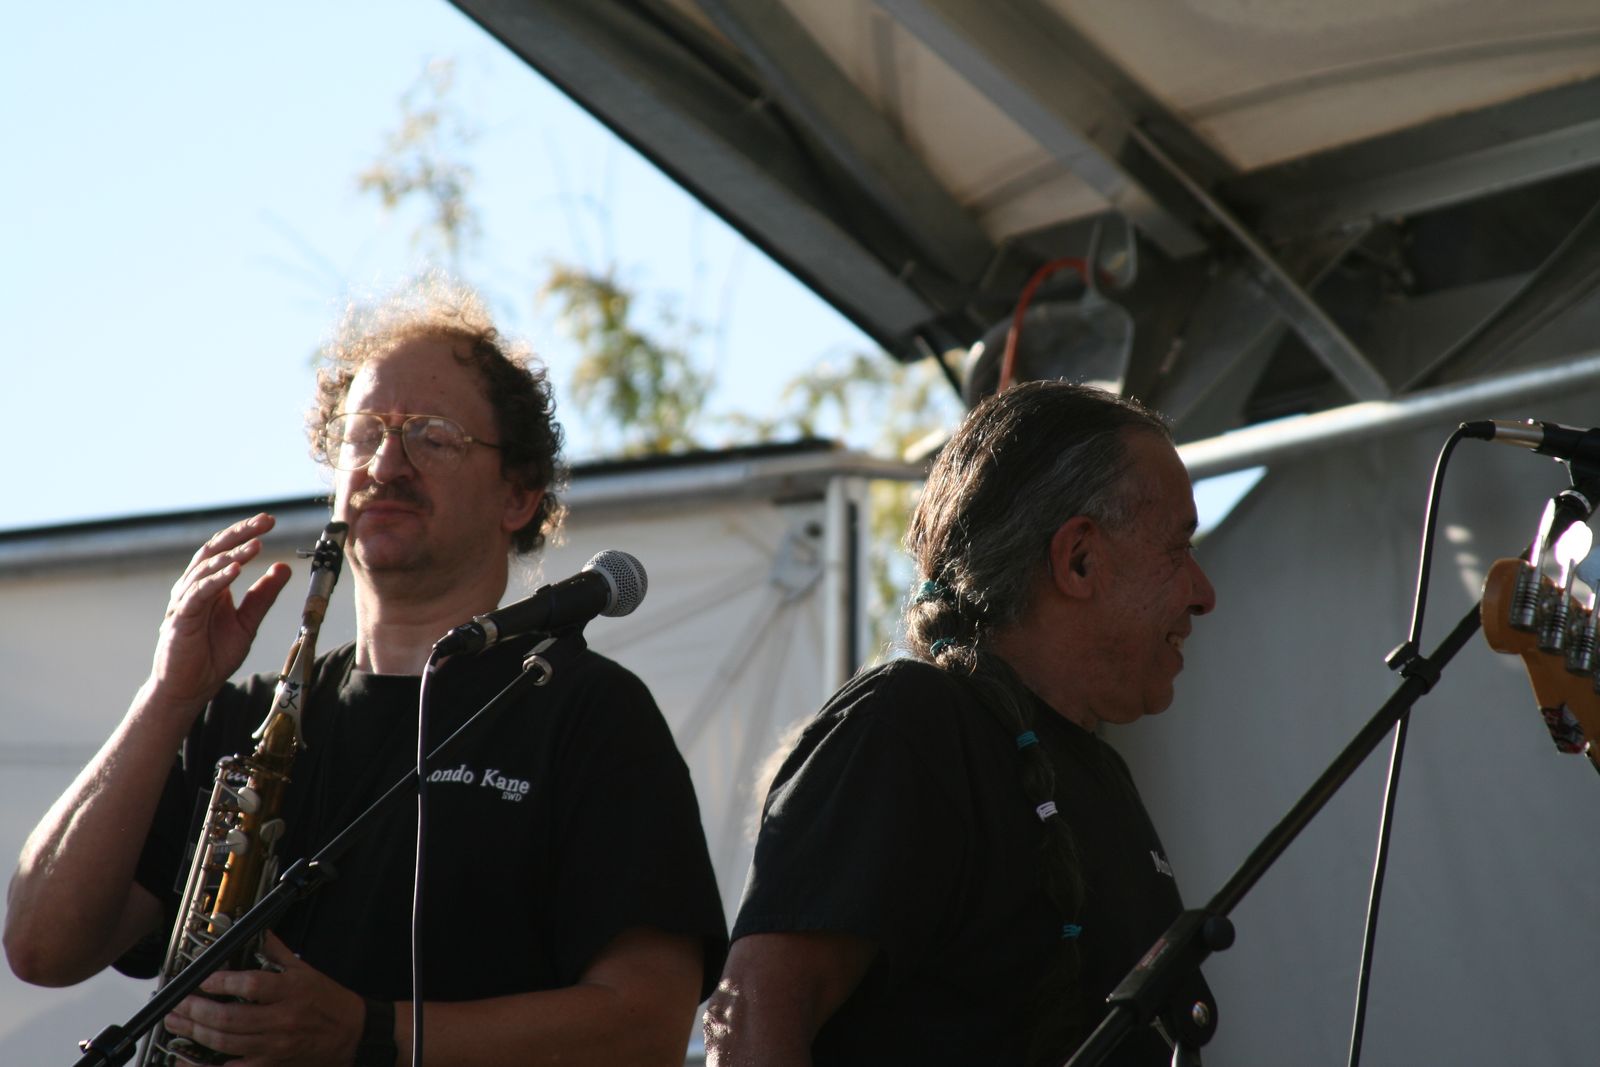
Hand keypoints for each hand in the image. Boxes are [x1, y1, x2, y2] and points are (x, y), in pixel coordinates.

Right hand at [148, 513, 292, 712]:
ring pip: (206, 568)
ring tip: (256, 545)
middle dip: (240, 534)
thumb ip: (263, 596)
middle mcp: (195, 587)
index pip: (227, 550)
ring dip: (233, 555)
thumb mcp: (247, 622)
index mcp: (211, 586)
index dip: (246, 533)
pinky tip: (236, 570)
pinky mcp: (181, 618)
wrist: (189, 689)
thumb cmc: (213, 656)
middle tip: (265, 521)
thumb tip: (284, 567)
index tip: (270, 520)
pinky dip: (217, 580)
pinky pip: (198, 593)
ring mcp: (185, 601)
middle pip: (215, 550)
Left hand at [161, 934, 366, 1066]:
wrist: (351, 1034)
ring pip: (226, 1042)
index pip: (252, 986)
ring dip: (195, 1032)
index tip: (203, 977)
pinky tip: (188, 1058)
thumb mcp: (305, 970)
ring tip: (176, 1022)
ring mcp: (274, 1046)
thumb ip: (276, 951)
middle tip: (178, 1004)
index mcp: (291, 991)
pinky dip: (206, 1066)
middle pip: (230, 1018)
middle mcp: (282, 1019)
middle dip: (196, 1011)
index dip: (222, 982)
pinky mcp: (269, 1064)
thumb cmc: (328, 1002)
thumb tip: (256, 932)